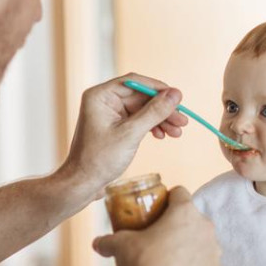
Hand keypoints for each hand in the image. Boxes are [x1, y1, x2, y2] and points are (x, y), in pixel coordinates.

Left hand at [57, 73, 188, 200]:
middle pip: (141, 97)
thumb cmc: (99, 159)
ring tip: (178, 132)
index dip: (158, 89)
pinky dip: (151, 126)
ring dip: (161, 119)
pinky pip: (137, 120)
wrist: (83, 183)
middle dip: (163, 109)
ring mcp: (109, 114)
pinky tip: (163, 135)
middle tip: (183, 120)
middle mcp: (103, 101)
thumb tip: (176, 94)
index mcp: (100, 96)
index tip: (178, 98)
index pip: (134, 83)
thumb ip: (154, 112)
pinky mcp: (114, 126)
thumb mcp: (131, 134)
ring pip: (142, 109)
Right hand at [92, 187, 218, 265]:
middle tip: (161, 236)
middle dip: (180, 225)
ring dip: (190, 247)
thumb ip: (108, 240)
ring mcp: (214, 252)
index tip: (159, 208)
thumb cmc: (140, 264)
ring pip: (203, 243)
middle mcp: (205, 228)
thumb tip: (97, 243)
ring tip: (170, 260)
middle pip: (193, 218)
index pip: (180, 192)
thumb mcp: (119, 246)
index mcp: (184, 212)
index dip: (169, 197)